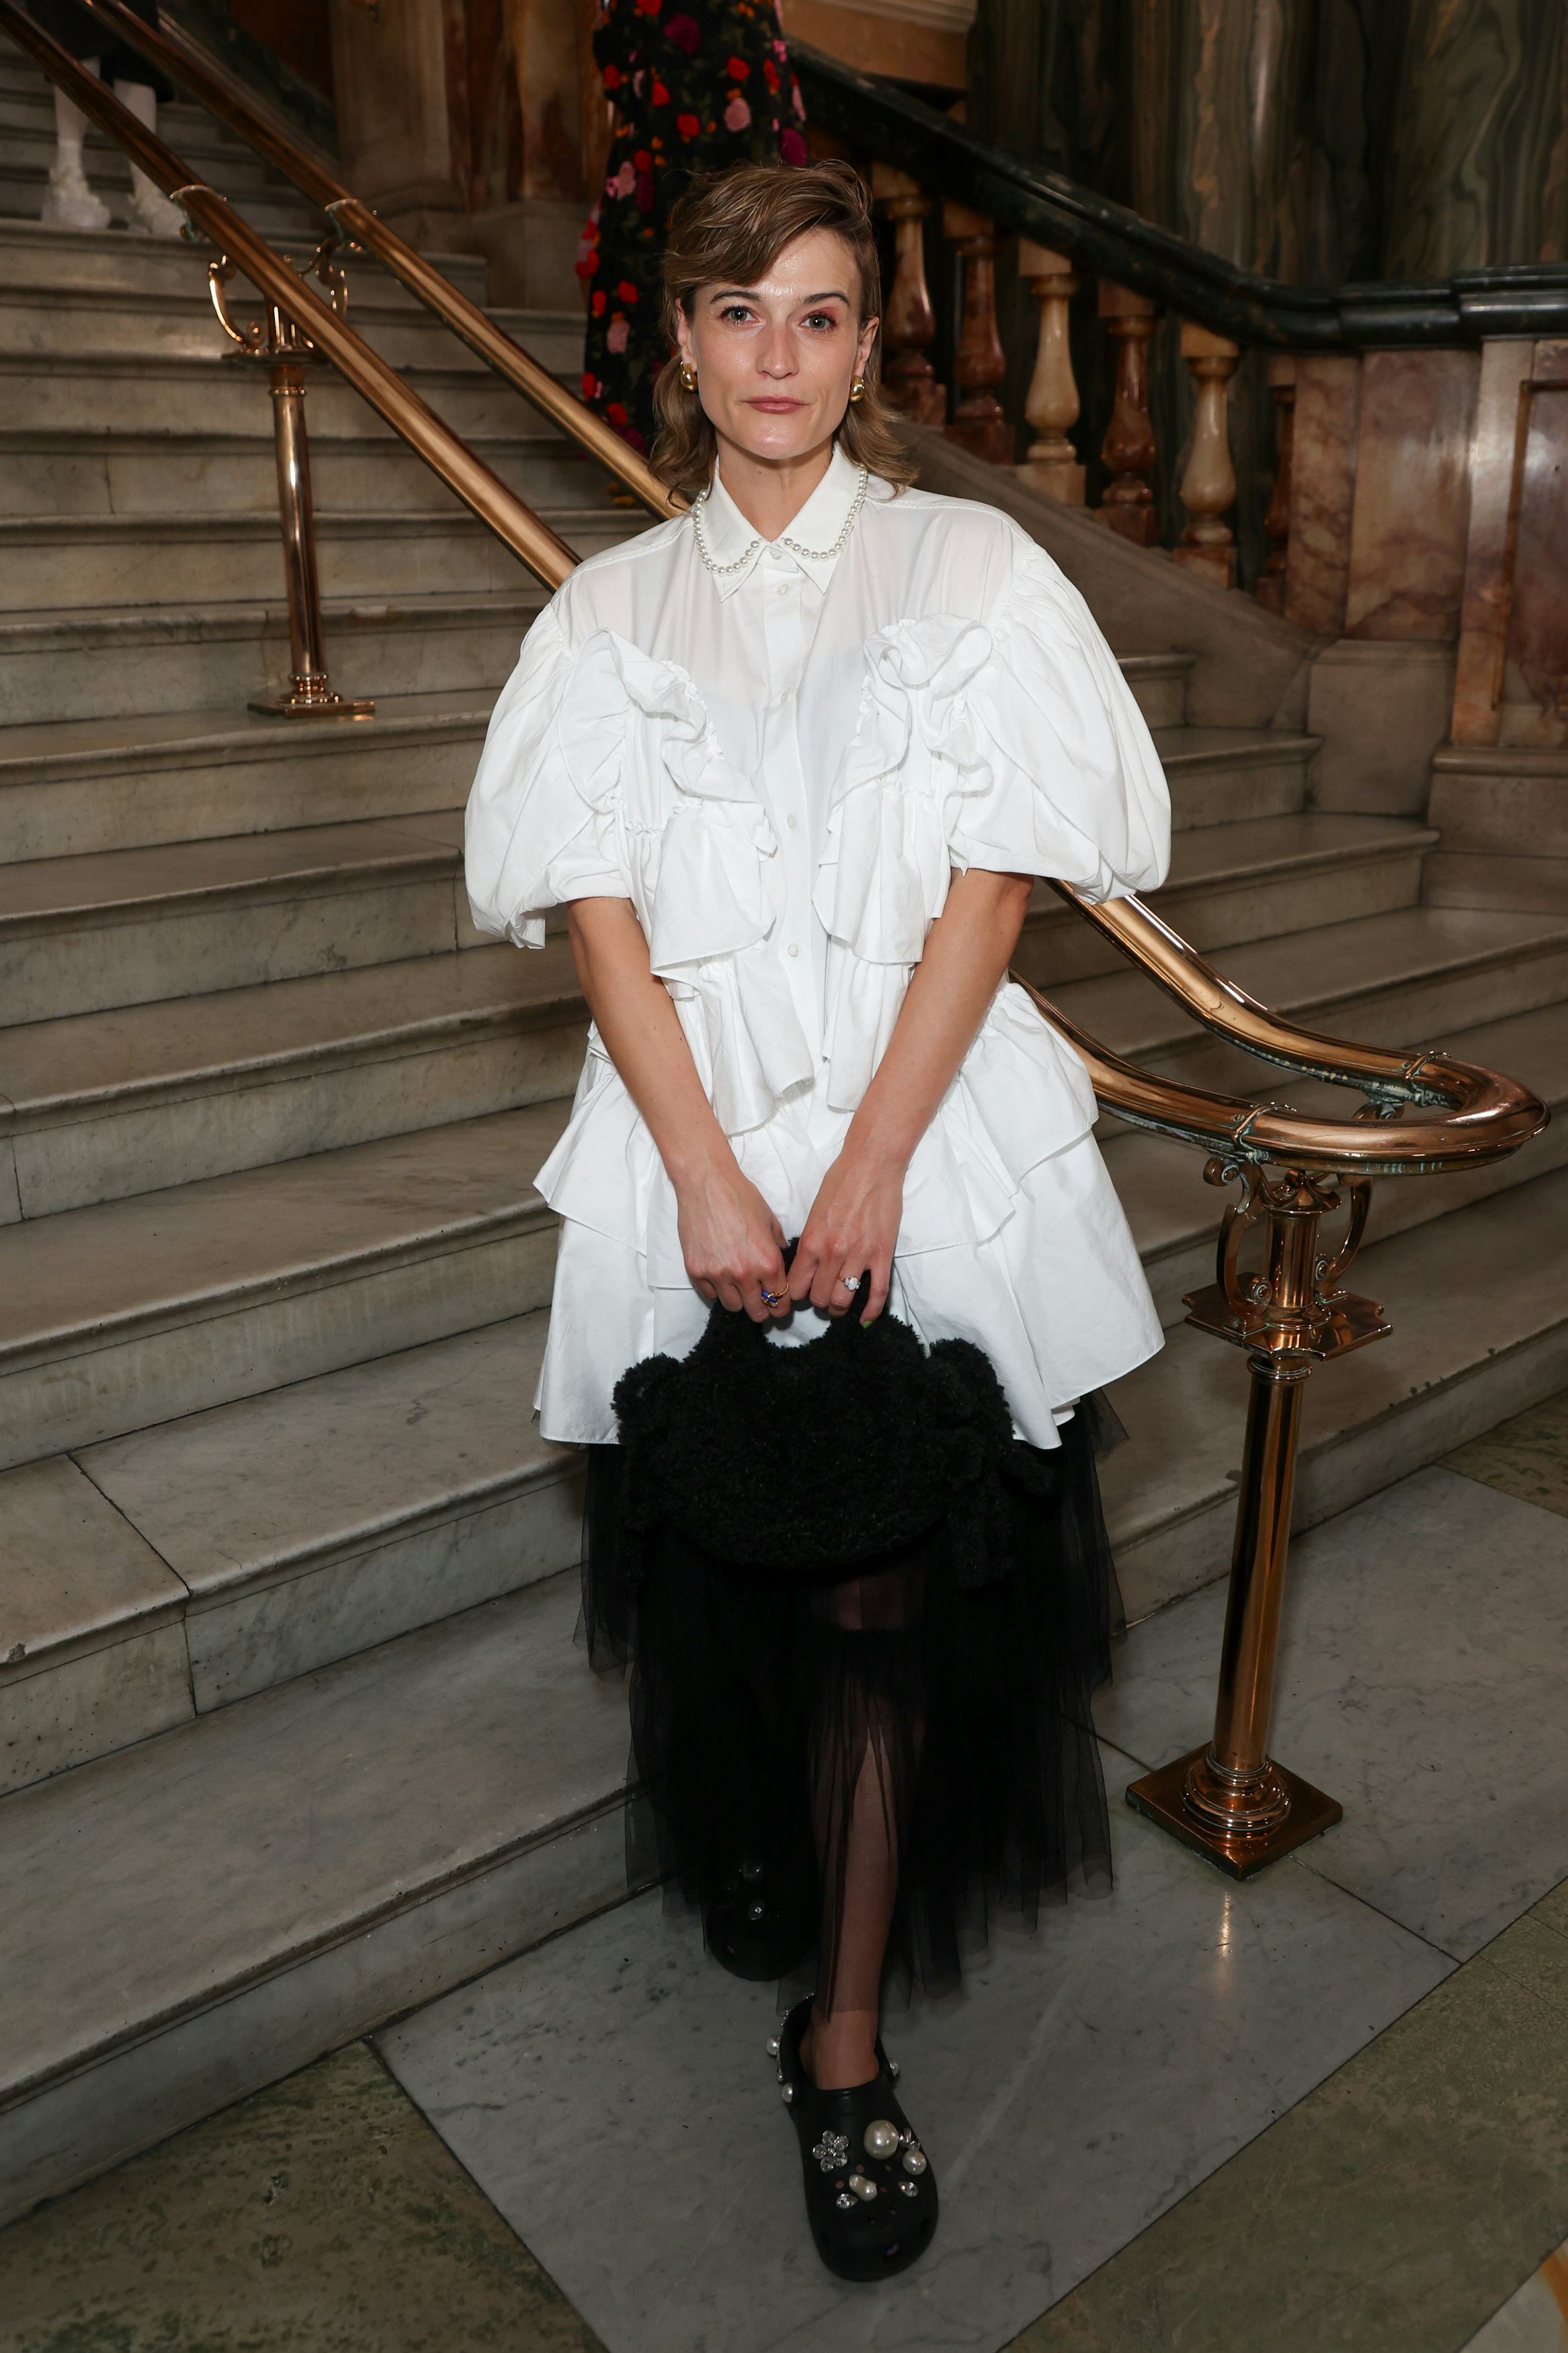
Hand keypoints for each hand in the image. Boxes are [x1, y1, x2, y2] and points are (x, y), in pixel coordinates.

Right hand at [675, 1151, 789, 1320]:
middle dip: (761, 1309)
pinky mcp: (696, 1271)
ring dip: (738, 1299)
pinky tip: (719, 1275)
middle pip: (756, 1311)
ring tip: (737, 1286)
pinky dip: (715, 1289)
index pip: (780, 1300)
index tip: (779, 1306)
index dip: (781, 1306)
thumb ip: (777, 1246)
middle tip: (760, 1302)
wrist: (706, 1184)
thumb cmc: (740, 1197)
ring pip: (732, 1306)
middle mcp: (744, 1273)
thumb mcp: (770, 1220)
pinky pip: (709, 1294)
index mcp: (768, 1262)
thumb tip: (781, 1260)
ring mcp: (718, 1275)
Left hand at [790, 1147, 904, 1322]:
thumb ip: (810, 1241)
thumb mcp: (814, 1212)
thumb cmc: (840, 1182)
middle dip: (817, 1301)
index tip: (800, 1293)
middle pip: (819, 1297)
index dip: (794, 1295)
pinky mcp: (882, 1254)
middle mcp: (832, 1253)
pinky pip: (877, 1293)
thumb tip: (806, 1265)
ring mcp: (859, 1255)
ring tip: (839, 1303)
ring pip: (844, 1299)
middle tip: (821, 1295)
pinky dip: (871, 1311)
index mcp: (811, 1241)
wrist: (872, 1164)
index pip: (796, 1286)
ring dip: (839, 1306)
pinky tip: (865, 1319)